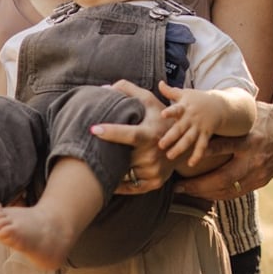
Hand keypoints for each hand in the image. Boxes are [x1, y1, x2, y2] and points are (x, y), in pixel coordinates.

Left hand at [90, 79, 172, 193]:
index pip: (129, 134)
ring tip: (103, 160)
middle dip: (105, 153)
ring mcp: (154, 171)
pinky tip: (108, 176)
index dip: (112, 132)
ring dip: (112, 167)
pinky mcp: (154, 183)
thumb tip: (105, 87)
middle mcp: (153, 155)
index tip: (94, 129)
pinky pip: (129, 186)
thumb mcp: (149, 101)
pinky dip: (118, 183)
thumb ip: (128, 90)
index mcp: (150, 134)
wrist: (183, 143)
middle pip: (120, 156)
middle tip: (89, 148)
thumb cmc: (161, 118)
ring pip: (123, 172)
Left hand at [157, 81, 221, 166]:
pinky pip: (201, 146)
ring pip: (189, 139)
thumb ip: (171, 91)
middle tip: (161, 145)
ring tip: (170, 156)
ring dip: (180, 148)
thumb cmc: (198, 99)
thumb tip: (159, 82)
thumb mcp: (185, 93)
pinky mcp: (206, 135)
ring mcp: (199, 127)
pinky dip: (197, 155)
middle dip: (171, 137)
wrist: (221, 105)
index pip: (176, 109)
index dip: (170, 111)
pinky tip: (190, 164)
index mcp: (185, 107)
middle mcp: (191, 118)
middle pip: (180, 128)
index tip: (163, 115)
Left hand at [174, 101, 272, 200]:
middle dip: (200, 185)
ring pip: (229, 189)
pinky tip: (204, 194)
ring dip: (206, 193)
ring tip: (186, 192)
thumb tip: (201, 115)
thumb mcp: (248, 114)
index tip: (186, 158)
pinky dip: (219, 194)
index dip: (205, 152)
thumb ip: (227, 118)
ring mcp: (260, 173)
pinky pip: (237, 192)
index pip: (225, 146)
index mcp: (251, 139)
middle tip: (179, 186)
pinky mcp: (262, 181)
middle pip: (224, 177)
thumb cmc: (265, 117)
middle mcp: (255, 159)